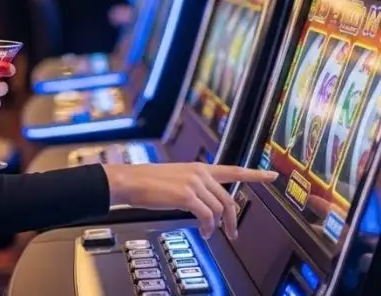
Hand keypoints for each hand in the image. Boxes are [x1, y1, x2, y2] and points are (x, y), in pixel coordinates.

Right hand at [103, 162, 277, 239]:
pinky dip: (208, 228)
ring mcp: (194, 183)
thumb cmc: (147, 182)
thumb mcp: (175, 179)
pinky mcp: (187, 196)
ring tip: (210, 234)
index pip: (232, 170)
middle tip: (233, 233)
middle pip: (228, 199)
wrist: (130, 181)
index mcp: (198, 167)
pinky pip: (207, 216)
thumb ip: (192, 187)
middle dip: (233, 219)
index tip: (271, 174)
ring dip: (217, 226)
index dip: (255, 174)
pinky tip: (205, 232)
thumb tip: (202, 205)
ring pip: (219, 210)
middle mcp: (199, 173)